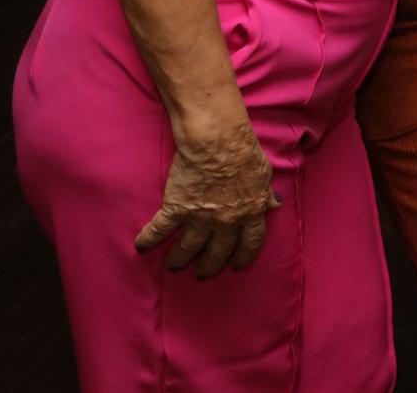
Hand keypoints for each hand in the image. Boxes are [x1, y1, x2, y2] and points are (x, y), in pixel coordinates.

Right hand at [134, 117, 281, 277]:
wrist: (218, 142)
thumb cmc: (244, 152)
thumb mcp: (264, 174)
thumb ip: (266, 194)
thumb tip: (274, 205)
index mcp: (250, 212)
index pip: (250, 243)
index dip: (244, 256)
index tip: (237, 265)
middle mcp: (226, 221)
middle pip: (218, 252)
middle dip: (209, 266)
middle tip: (201, 274)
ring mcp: (200, 217)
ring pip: (188, 248)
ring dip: (179, 259)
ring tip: (173, 265)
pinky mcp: (177, 208)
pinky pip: (160, 230)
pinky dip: (149, 239)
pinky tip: (141, 246)